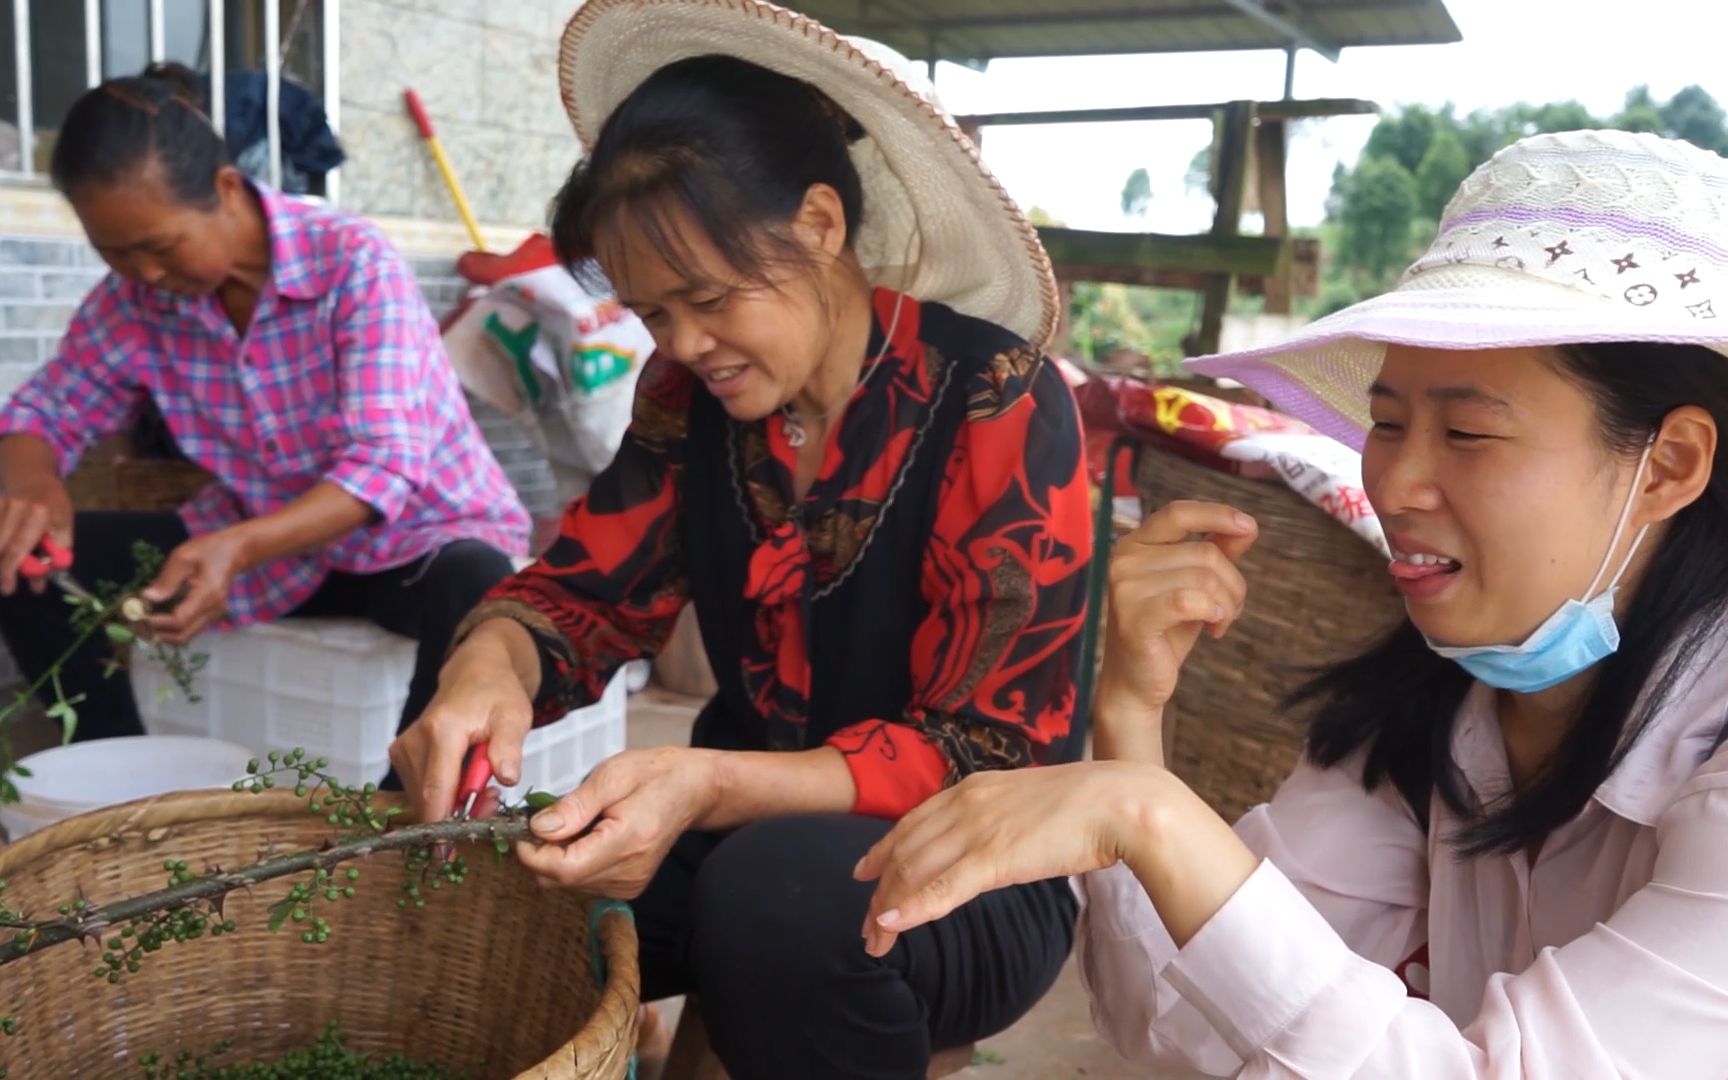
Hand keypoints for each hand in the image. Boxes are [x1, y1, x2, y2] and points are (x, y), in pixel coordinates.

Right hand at [0, 476, 71, 596]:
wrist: (37, 482)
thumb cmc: (54, 511)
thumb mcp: (63, 531)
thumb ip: (53, 557)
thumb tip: (37, 586)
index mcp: (40, 513)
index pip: (18, 546)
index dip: (10, 570)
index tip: (8, 588)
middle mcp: (17, 506)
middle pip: (0, 544)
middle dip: (0, 568)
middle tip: (4, 585)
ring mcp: (1, 503)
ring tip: (3, 572)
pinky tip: (3, 558)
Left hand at [138, 528, 252, 643]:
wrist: (235, 552)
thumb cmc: (208, 550)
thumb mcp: (183, 557)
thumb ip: (166, 580)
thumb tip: (146, 599)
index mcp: (208, 595)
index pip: (179, 620)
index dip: (155, 622)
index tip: (134, 615)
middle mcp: (213, 611)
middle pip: (182, 635)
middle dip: (155, 633)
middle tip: (133, 623)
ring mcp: (213, 615)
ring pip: (184, 637)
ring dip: (161, 634)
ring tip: (141, 622)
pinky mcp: (210, 616)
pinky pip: (188, 630)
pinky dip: (169, 630)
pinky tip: (156, 619)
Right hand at [390, 628, 536, 822]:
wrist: (474, 673)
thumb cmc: (497, 694)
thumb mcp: (515, 715)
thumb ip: (509, 747)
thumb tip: (508, 778)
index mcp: (442, 730)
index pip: (437, 789)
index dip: (442, 825)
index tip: (446, 854)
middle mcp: (414, 740)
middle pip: (430, 798)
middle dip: (459, 814)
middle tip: (493, 804)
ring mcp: (403, 749)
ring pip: (424, 797)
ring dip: (452, 805)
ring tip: (485, 787)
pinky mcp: (401, 756)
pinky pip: (421, 789)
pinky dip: (443, 795)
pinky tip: (466, 783)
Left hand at [515, 746, 723, 898]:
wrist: (692, 789)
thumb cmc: (654, 774)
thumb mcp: (611, 775)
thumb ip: (573, 806)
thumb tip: (538, 828)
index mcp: (628, 841)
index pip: (563, 868)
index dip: (533, 851)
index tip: (525, 825)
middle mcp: (629, 873)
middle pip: (560, 880)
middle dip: (543, 851)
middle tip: (551, 816)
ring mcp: (629, 885)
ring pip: (567, 883)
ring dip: (559, 855)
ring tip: (577, 822)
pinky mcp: (627, 887)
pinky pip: (582, 882)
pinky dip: (575, 860)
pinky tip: (589, 836)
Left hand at [853, 762, 1165, 956]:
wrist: (1120, 802)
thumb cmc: (1086, 807)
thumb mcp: (1026, 804)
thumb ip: (998, 820)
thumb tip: (987, 845)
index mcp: (973, 788)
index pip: (913, 822)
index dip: (884, 850)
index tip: (865, 872)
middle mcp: (965, 804)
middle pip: (905, 851)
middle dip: (880, 890)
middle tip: (867, 925)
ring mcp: (977, 830)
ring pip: (915, 871)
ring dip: (889, 908)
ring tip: (876, 940)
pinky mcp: (994, 857)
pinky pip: (942, 887)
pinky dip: (913, 907)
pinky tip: (892, 925)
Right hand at [1095, 501, 1256, 759]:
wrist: (1136, 682)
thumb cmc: (1166, 630)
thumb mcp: (1193, 586)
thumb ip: (1215, 552)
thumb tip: (1247, 526)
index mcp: (1134, 544)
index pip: (1178, 513)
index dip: (1217, 514)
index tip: (1250, 526)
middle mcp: (1124, 560)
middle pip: (1204, 553)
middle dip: (1232, 583)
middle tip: (1230, 610)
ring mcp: (1125, 588)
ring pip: (1204, 578)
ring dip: (1227, 603)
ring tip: (1219, 622)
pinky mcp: (1135, 617)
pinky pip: (1191, 601)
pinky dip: (1214, 613)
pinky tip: (1214, 627)